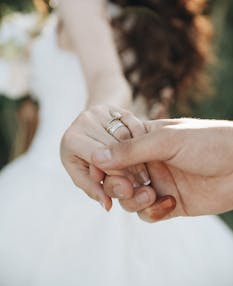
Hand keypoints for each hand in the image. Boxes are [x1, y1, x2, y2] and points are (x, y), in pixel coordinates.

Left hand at [60, 105, 150, 210]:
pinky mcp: (114, 106)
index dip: (118, 175)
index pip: (101, 160)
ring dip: (140, 153)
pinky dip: (142, 138)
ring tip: (147, 171)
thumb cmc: (81, 156)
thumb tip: (107, 206)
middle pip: (114, 147)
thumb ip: (94, 189)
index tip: (132, 189)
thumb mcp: (82, 173)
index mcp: (71, 140)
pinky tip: (149, 152)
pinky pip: (134, 122)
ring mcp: (99, 111)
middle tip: (144, 182)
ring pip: (126, 135)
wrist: (87, 128)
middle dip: (130, 166)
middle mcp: (83, 121)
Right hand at [92, 118, 232, 220]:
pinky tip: (169, 203)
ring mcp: (159, 182)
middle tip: (127, 188)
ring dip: (134, 200)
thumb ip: (130, 150)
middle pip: (117, 177)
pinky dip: (153, 212)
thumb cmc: (208, 142)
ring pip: (129, 198)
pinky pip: (148, 213)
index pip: (113, 152)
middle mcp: (148, 161)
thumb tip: (95, 157)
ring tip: (151, 195)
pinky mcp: (170, 202)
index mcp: (145, 140)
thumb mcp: (167, 141)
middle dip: (117, 185)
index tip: (98, 174)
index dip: (103, 164)